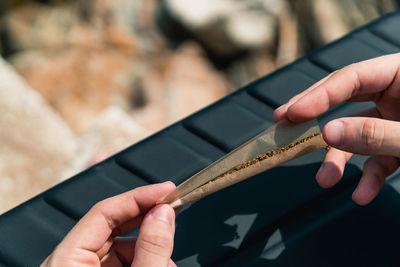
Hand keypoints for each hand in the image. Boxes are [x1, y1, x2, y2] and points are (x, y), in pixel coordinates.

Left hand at [41, 182, 177, 266]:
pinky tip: (158, 263)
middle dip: (147, 220)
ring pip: (120, 246)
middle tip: (173, 208)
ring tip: (167, 259)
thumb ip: (150, 249)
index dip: (139, 196)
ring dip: (149, 247)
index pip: (103, 211)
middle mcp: (70, 262)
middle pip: (113, 226)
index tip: (167, 190)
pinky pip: (119, 262)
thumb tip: (164, 214)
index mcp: (66, 260)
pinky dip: (142, 260)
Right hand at [274, 53, 399, 204]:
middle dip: (313, 117)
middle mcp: (395, 94)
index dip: (317, 96)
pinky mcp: (399, 144)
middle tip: (282, 124)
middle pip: (343, 99)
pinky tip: (361, 194)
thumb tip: (328, 133)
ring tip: (325, 180)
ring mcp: (396, 119)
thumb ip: (376, 134)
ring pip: (356, 134)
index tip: (290, 114)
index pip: (350, 78)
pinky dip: (368, 177)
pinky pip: (378, 158)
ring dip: (338, 159)